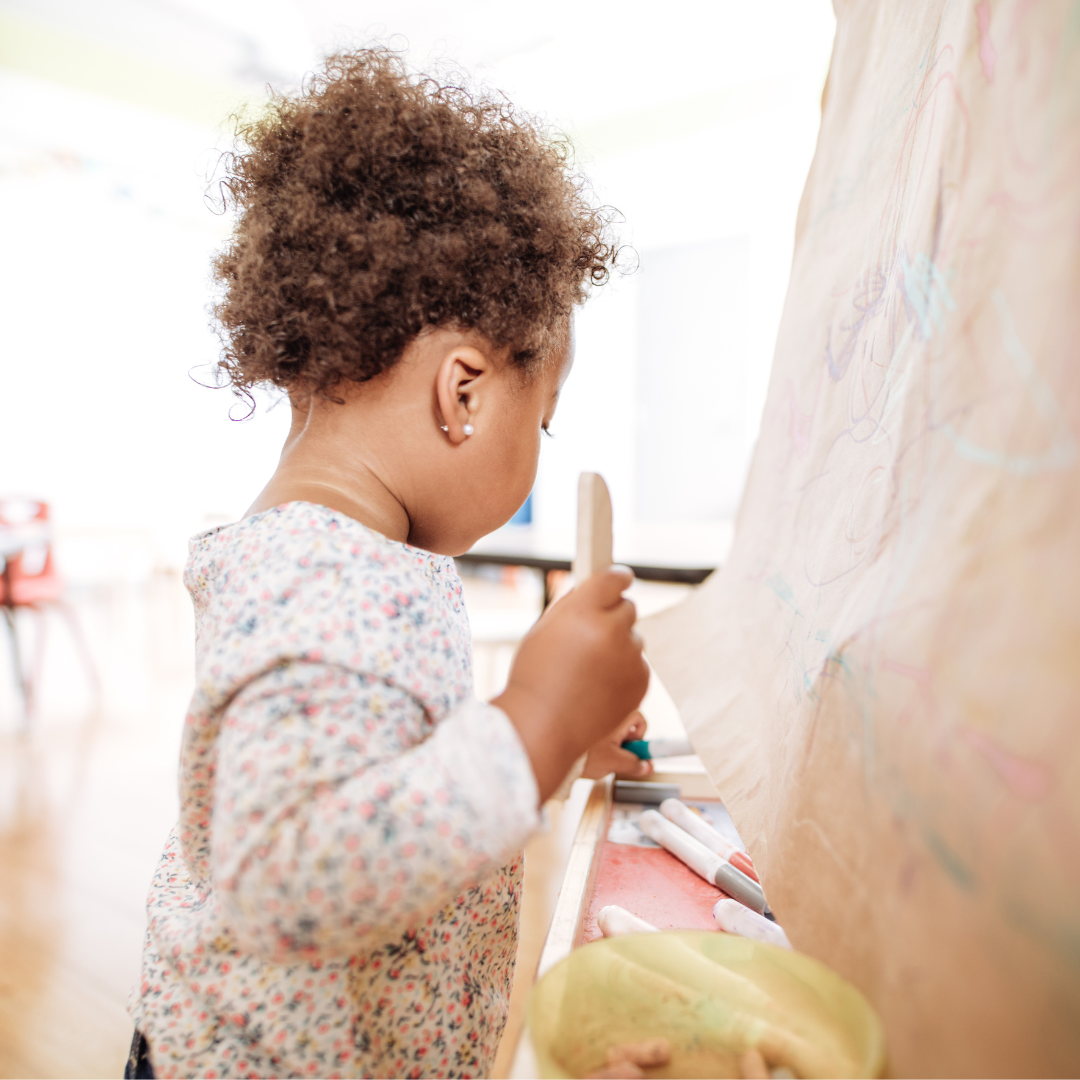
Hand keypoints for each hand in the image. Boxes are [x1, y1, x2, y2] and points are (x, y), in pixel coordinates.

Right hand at [492, 567, 649, 801]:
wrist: (543, 727)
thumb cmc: (536, 678)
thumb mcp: (543, 630)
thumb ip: (572, 605)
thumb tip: (593, 590)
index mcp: (583, 611)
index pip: (614, 578)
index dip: (616, 578)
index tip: (619, 579)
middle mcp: (611, 630)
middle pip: (628, 607)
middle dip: (612, 617)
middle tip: (590, 637)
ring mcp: (629, 657)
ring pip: (633, 638)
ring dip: (618, 647)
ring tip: (587, 671)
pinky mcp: (641, 680)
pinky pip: (637, 665)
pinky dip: (623, 672)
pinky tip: (598, 686)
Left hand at [582, 711, 653, 778]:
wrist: (552, 752)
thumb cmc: (584, 754)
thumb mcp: (614, 762)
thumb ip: (634, 764)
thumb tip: (648, 766)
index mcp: (618, 714)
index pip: (640, 720)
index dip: (640, 737)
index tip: (633, 750)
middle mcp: (606, 709)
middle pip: (624, 725)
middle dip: (622, 743)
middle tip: (614, 756)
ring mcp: (591, 713)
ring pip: (609, 729)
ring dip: (608, 744)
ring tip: (595, 757)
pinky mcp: (579, 720)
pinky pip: (595, 730)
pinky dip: (594, 741)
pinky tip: (585, 752)